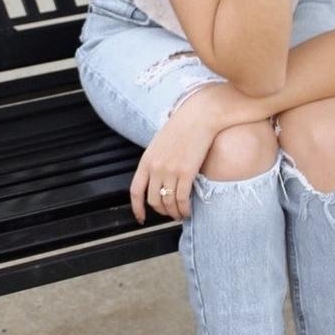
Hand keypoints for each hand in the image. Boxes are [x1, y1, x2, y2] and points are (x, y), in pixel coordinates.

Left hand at [129, 94, 219, 223]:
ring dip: (174, 213)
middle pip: (153, 200)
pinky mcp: (186, 172)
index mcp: (147, 160)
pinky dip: (185, 209)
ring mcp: (170, 170)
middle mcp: (156, 167)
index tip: (141, 218)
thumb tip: (157, 178)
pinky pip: (182, 199)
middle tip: (169, 213)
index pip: (136, 191)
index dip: (137, 208)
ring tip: (181, 214)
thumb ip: (156, 161)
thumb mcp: (160, 143)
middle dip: (162, 211)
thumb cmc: (183, 126)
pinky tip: (188, 210)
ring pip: (168, 203)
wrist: (199, 116)